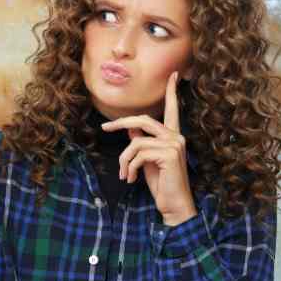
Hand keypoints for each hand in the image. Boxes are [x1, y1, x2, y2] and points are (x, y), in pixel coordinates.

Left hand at [101, 71, 195, 224]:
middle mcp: (177, 136)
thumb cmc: (160, 183)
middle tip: (104, 128)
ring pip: (135, 141)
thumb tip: (130, 129)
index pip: (173, 109)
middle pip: (142, 120)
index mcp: (173, 136)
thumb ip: (141, 142)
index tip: (175, 75)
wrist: (173, 205)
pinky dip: (130, 167)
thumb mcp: (146, 160)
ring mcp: (175, 144)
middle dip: (120, 123)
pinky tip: (132, 180)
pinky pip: (138, 153)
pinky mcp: (170, 154)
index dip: (172, 92)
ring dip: (124, 160)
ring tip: (125, 175)